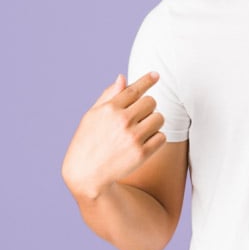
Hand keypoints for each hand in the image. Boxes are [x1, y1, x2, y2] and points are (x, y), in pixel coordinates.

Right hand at [62, 72, 165, 199]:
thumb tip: (123, 78)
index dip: (147, 80)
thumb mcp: (92, 116)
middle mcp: (122, 120)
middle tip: (139, 117)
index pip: (134, 89)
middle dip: (147, 108)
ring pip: (159, 118)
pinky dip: (156, 139)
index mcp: (109, 109)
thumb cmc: (88, 141)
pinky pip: (162, 137)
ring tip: (141, 130)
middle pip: (151, 102)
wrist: (86, 174)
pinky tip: (144, 143)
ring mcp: (133, 137)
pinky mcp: (142, 153)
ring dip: (154, 123)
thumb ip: (108, 96)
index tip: (156, 75)